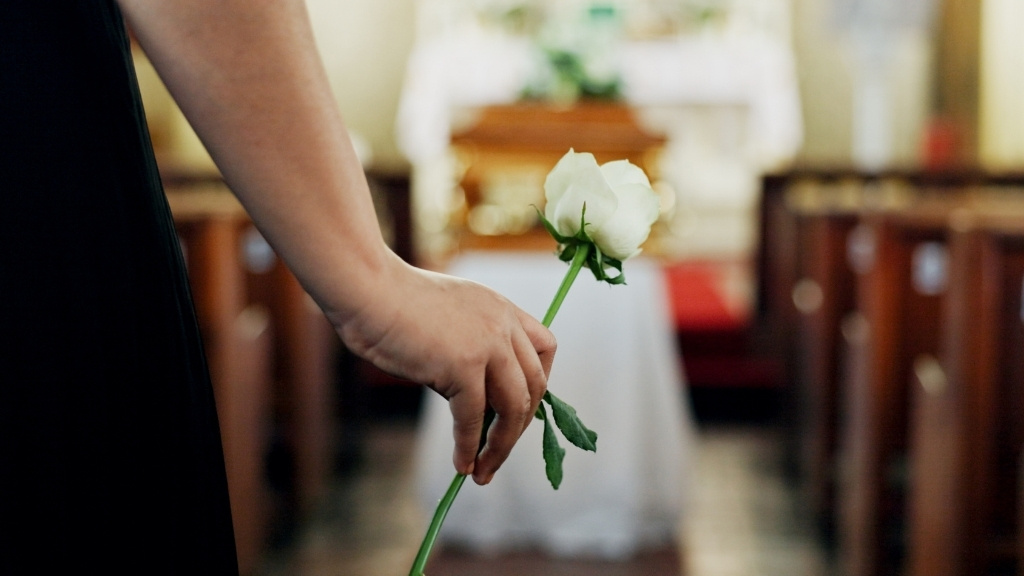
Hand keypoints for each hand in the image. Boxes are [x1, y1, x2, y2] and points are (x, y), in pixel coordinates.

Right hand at [332, 255, 555, 484]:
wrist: (366, 288)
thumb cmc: (391, 301)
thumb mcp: (448, 317)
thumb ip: (468, 348)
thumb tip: (474, 404)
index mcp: (501, 308)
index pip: (545, 348)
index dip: (539, 384)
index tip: (521, 409)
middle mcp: (502, 325)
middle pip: (535, 386)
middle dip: (520, 425)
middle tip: (498, 451)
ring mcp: (486, 345)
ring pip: (514, 407)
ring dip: (501, 446)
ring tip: (484, 471)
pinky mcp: (462, 365)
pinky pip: (473, 418)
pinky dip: (469, 446)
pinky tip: (462, 464)